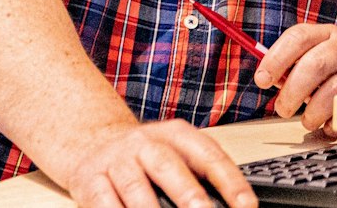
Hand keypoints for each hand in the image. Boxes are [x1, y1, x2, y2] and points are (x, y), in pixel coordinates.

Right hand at [61, 119, 255, 207]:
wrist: (91, 141)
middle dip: (187, 192)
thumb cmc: (144, 157)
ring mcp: (115, 160)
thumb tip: (233, 205)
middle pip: (167, 164)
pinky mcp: (90, 179)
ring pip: (134, 186)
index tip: (246, 207)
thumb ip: (200, 176)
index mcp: (174, 135)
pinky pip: (104, 200)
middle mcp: (143, 143)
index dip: (230, 181)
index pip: (207, 154)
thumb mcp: (175, 155)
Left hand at [254, 24, 336, 132]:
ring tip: (307, 121)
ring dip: (314, 112)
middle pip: (314, 65)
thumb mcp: (318, 56)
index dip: (276, 59)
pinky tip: (330, 124)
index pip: (298, 38)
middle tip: (282, 109)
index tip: (261, 80)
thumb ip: (293, 66)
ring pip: (335, 91)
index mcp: (326, 33)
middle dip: (293, 92)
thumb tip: (267, 79)